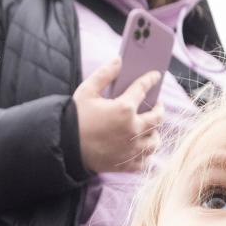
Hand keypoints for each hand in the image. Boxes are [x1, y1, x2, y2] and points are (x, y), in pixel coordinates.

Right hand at [73, 58, 163, 174]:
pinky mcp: (126, 164)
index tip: (155, 76)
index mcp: (124, 108)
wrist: (66, 147)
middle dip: (159, 109)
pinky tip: (141, 148)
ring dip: (154, 133)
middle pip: (157, 118)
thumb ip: (104, 74)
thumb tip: (119, 60)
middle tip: (156, 105)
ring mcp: (131, 149)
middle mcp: (132, 129)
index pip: (143, 89)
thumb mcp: (87, 90)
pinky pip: (145, 161)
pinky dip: (146, 154)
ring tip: (150, 129)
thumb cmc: (75, 118)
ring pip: (154, 141)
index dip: (151, 80)